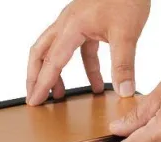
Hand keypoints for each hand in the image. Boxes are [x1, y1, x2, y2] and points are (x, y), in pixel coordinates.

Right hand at [26, 0, 150, 104]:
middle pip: (40, 53)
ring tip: (60, 94)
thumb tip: (123, 90)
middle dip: (36, 77)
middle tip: (35, 98)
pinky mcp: (87, 22)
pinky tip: (97, 82)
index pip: (52, 61)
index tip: (34, 101)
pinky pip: (79, 49)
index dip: (42, 84)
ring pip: (55, 50)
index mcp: (71, 26)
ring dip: (56, 73)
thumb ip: (123, 64)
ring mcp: (75, 22)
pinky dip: (85, 67)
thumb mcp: (126, 33)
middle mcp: (67, 23)